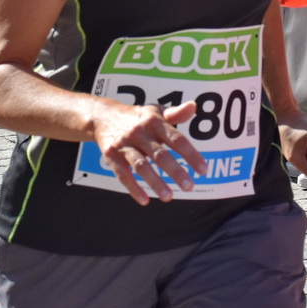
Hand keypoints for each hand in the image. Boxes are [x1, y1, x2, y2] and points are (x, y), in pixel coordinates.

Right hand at [91, 99, 208, 205]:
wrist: (103, 116)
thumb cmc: (138, 117)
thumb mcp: (156, 111)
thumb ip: (175, 113)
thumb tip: (193, 107)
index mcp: (154, 122)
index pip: (176, 139)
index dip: (191, 154)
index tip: (203, 170)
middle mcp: (139, 132)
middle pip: (160, 154)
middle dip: (176, 171)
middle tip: (190, 187)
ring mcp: (124, 144)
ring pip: (141, 166)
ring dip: (155, 182)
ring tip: (169, 197)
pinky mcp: (111, 155)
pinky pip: (122, 174)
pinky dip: (133, 188)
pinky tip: (145, 200)